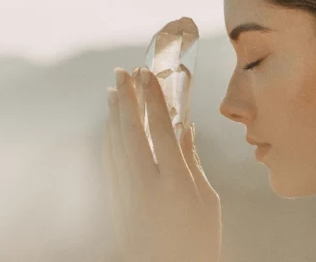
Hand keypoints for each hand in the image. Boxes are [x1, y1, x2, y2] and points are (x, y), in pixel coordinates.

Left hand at [103, 67, 220, 261]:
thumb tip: (184, 130)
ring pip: (114, 144)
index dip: (153, 98)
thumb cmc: (198, 243)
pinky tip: (109, 127)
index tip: (147, 73)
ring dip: (113, 115)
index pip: (161, 130)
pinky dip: (108, 140)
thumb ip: (193, 163)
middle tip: (123, 71)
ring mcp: (125, 196)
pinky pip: (108, 164)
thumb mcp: (207, 203)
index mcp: (175, 184)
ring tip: (113, 90)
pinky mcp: (114, 205)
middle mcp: (146, 187)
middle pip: (131, 131)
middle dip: (126, 97)